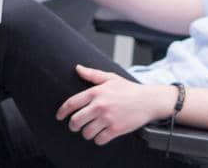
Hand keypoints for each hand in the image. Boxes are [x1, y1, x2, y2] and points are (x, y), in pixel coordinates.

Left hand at [57, 67, 174, 145]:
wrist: (148, 101)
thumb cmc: (128, 89)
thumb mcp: (110, 78)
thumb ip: (92, 74)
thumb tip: (77, 68)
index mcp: (96, 92)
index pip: (72, 103)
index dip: (62, 111)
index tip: (59, 116)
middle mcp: (99, 106)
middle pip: (76, 120)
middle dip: (73, 126)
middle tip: (75, 126)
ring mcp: (108, 118)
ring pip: (87, 132)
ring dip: (86, 133)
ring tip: (89, 130)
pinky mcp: (116, 129)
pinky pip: (99, 139)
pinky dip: (98, 139)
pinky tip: (100, 135)